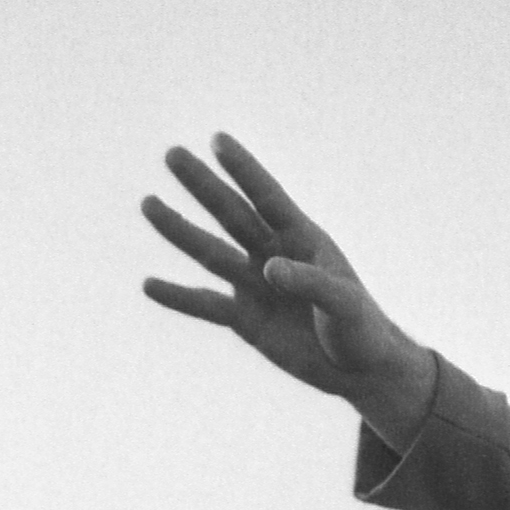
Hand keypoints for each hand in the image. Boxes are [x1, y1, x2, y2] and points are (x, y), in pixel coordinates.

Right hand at [139, 136, 435, 445]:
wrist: (359, 370)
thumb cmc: (360, 327)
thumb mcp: (342, 302)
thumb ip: (309, 281)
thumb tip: (268, 268)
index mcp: (303, 239)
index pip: (268, 197)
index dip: (244, 169)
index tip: (218, 140)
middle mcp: (273, 255)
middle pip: (230, 214)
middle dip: (202, 184)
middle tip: (172, 154)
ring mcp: (256, 286)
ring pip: (210, 252)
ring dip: (179, 230)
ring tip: (148, 203)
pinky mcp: (245, 320)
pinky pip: (206, 306)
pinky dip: (178, 297)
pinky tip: (149, 285)